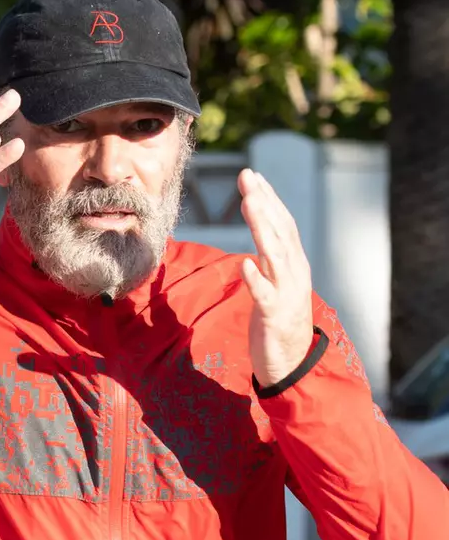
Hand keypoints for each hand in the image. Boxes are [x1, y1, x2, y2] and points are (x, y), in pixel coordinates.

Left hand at [238, 169, 313, 388]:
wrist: (292, 364)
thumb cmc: (279, 322)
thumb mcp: (276, 285)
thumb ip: (270, 262)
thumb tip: (258, 240)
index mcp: (294, 265)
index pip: (283, 224)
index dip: (269, 199)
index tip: (254, 176)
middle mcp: (294, 274)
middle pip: (280, 232)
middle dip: (264, 203)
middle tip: (248, 177)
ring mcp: (285, 294)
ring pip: (275, 255)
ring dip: (262, 228)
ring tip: (250, 204)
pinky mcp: (273, 316)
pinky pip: (264, 295)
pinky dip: (256, 278)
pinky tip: (245, 263)